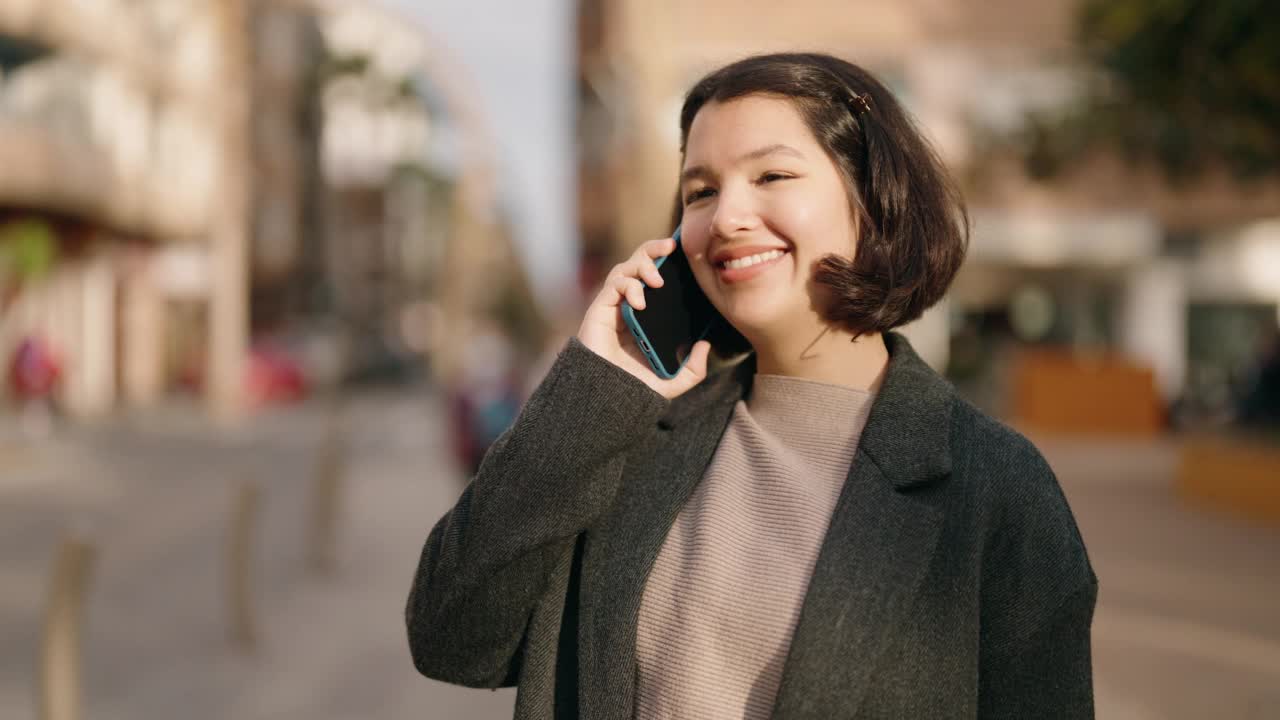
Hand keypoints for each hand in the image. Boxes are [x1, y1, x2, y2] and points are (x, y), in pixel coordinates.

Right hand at [576, 237, 710, 398]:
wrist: (610, 399)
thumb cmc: (636, 389)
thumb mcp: (674, 380)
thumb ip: (693, 368)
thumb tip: (706, 345)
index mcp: (647, 314)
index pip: (656, 276)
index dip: (666, 260)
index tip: (684, 252)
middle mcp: (630, 305)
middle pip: (638, 263)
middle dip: (653, 249)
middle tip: (670, 247)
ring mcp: (614, 306)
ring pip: (625, 268)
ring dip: (642, 266)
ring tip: (657, 280)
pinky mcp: (599, 310)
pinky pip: (613, 286)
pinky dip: (628, 287)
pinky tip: (639, 302)